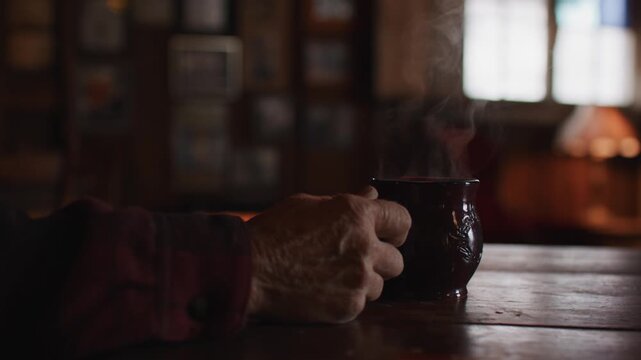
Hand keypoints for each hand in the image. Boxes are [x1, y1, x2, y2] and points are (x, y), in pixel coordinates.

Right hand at [246, 186, 410, 322]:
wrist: (248, 269)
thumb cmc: (273, 231)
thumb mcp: (308, 205)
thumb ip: (345, 202)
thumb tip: (372, 194)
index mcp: (356, 214)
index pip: (402, 219)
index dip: (396, 228)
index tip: (390, 234)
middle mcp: (364, 245)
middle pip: (397, 259)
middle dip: (379, 260)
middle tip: (355, 259)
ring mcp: (358, 278)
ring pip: (379, 284)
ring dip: (362, 281)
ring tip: (332, 276)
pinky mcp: (349, 305)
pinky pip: (360, 303)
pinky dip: (345, 298)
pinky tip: (322, 290)